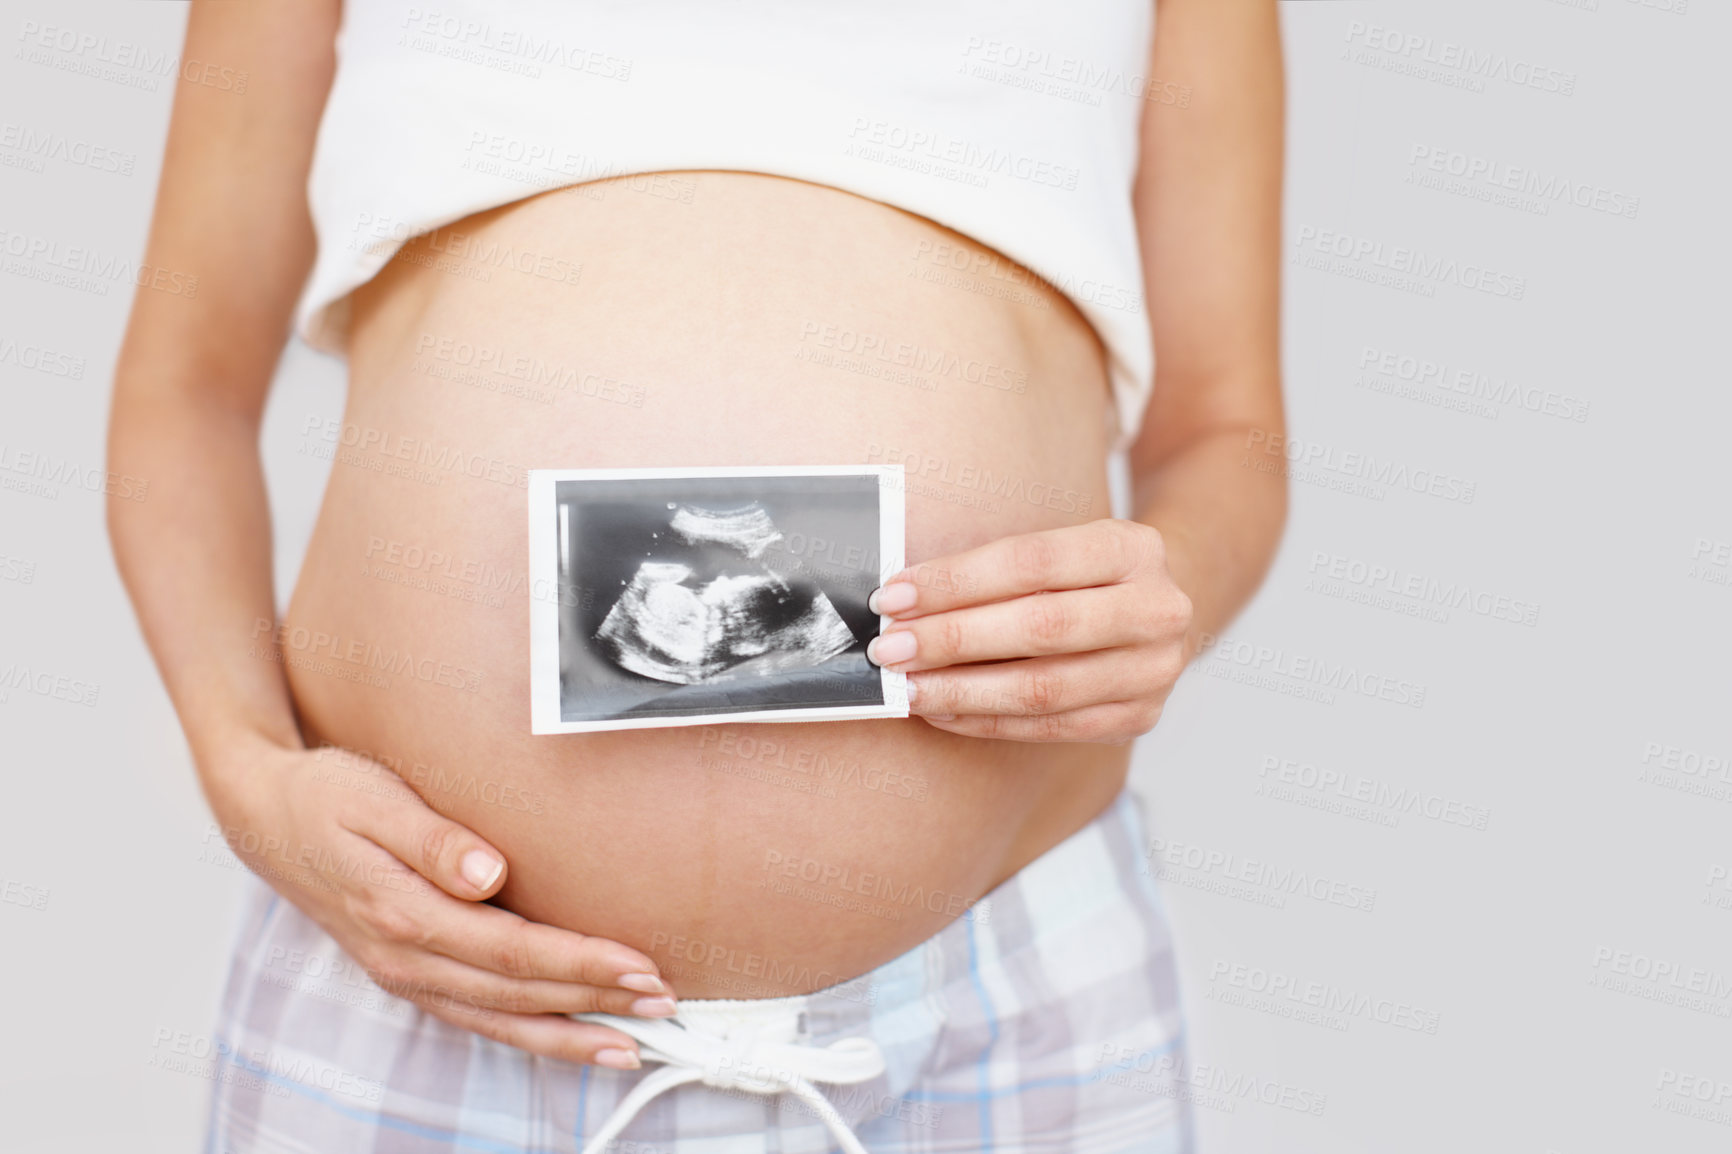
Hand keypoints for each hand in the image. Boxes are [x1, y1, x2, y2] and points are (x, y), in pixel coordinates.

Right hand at [208, 735, 670, 1068]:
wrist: (266, 816)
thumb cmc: (325, 796)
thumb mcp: (374, 799)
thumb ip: (434, 838)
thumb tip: (489, 873)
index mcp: (401, 912)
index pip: (512, 950)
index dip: (580, 963)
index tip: (638, 965)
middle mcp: (404, 956)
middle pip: (517, 993)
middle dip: (595, 1001)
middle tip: (664, 1002)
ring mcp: (405, 973)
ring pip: (499, 1020)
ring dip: (569, 1034)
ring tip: (634, 1042)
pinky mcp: (410, 973)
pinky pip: (478, 1018)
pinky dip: (529, 1034)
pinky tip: (571, 1037)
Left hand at [866, 519, 1192, 743]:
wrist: (1161, 607)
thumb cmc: (1086, 575)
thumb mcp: (1062, 547)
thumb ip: (995, 570)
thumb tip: (905, 602)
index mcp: (1132, 548)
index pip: (1032, 562)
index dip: (957, 581)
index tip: (895, 597)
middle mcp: (1156, 608)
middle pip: (1040, 627)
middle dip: (953, 639)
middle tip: (891, 649)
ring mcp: (1154, 670)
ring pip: (1043, 688)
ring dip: (962, 691)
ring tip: (908, 687)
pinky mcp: (1138, 717)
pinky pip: (1049, 727)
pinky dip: (987, 720)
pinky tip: (943, 710)